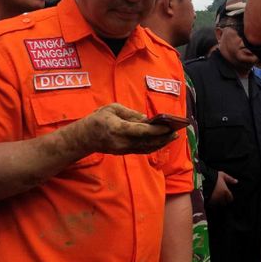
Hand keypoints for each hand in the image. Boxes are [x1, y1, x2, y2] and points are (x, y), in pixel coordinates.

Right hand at [60, 103, 176, 155]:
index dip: (157, 130)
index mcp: (118, 129)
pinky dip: (153, 146)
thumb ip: (130, 113)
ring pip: (146, 148)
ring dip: (161, 143)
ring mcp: (123, 149)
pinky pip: (142, 150)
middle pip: (147, 142)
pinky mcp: (124, 152)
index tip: (168, 127)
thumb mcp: (112, 108)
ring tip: (172, 137)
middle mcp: (122, 142)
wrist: (84, 138)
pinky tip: (162, 142)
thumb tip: (146, 119)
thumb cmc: (98, 119)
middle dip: (163, 138)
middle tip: (176, 132)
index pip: (141, 131)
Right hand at [208, 171, 237, 205]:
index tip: (227, 195)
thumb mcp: (222, 175)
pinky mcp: (207, 203)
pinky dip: (211, 203)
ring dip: (217, 202)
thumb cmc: (213, 177)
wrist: (201, 180)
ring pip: (218, 204)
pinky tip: (210, 198)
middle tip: (221, 196)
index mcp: (225, 192)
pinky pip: (211, 204)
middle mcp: (221, 198)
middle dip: (224, 200)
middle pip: (224, 203)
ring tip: (215, 197)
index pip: (230, 198)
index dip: (229, 197)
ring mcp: (214, 201)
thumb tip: (236, 181)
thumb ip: (230, 179)